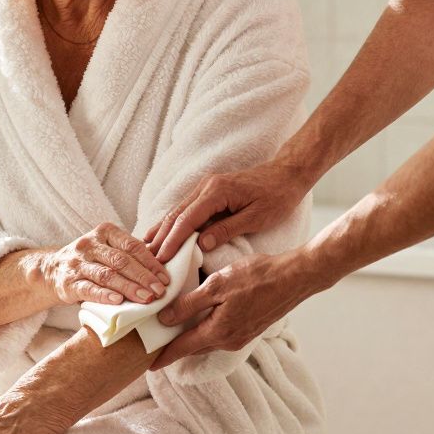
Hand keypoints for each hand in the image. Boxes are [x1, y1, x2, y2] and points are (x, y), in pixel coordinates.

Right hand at [42, 222, 170, 305]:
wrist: (51, 270)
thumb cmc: (90, 261)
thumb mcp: (108, 249)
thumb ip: (130, 254)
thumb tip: (164, 268)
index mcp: (104, 232)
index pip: (132, 246)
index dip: (151, 263)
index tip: (165, 279)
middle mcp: (89, 244)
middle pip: (121, 260)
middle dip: (143, 277)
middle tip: (159, 292)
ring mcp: (77, 263)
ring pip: (107, 275)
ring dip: (129, 288)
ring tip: (146, 299)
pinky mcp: (68, 282)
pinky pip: (88, 288)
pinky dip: (104, 295)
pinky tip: (118, 301)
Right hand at [144, 161, 312, 261]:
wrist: (286, 174)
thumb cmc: (277, 196)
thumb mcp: (257, 218)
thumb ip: (227, 230)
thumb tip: (202, 245)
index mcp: (217, 192)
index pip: (187, 220)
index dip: (172, 241)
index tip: (161, 259)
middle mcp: (205, 186)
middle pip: (176, 214)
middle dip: (160, 237)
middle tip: (146, 259)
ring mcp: (204, 187)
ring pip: (176, 210)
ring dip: (161, 230)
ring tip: (146, 250)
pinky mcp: (207, 191)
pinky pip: (184, 209)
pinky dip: (171, 223)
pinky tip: (161, 234)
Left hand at [148, 250, 326, 370]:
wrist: (295, 277)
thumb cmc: (257, 277)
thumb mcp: (217, 285)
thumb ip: (189, 304)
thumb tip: (164, 320)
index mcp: (218, 332)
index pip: (182, 348)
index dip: (164, 356)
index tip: (148, 365)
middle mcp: (229, 340)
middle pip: (194, 348)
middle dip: (175, 348)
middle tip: (155, 346)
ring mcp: (241, 337)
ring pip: (207, 341)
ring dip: (190, 339)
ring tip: (173, 332)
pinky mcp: (249, 329)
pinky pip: (220, 335)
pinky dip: (205, 330)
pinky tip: (200, 319)